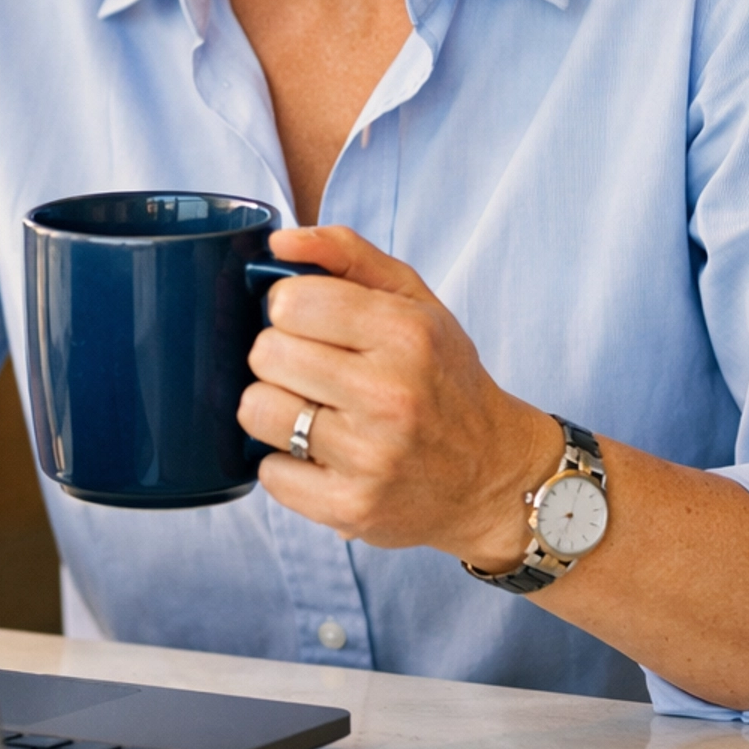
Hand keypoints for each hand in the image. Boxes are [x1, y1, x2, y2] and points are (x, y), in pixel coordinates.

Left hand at [239, 225, 561, 562]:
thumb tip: (278, 240)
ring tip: (311, 410)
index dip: (290, 308)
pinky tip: (320, 455)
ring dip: (273, 408)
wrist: (493, 476)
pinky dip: (285, 462)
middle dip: (279, 357)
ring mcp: (370, 457)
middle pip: (265, 353)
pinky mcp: (351, 508)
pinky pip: (269, 472)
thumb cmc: (444, 380)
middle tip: (313, 370)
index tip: (311, 323)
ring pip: (256, 410)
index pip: (290, 301)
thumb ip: (347, 254)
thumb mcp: (415, 302)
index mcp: (405, 334)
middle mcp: (389, 395)